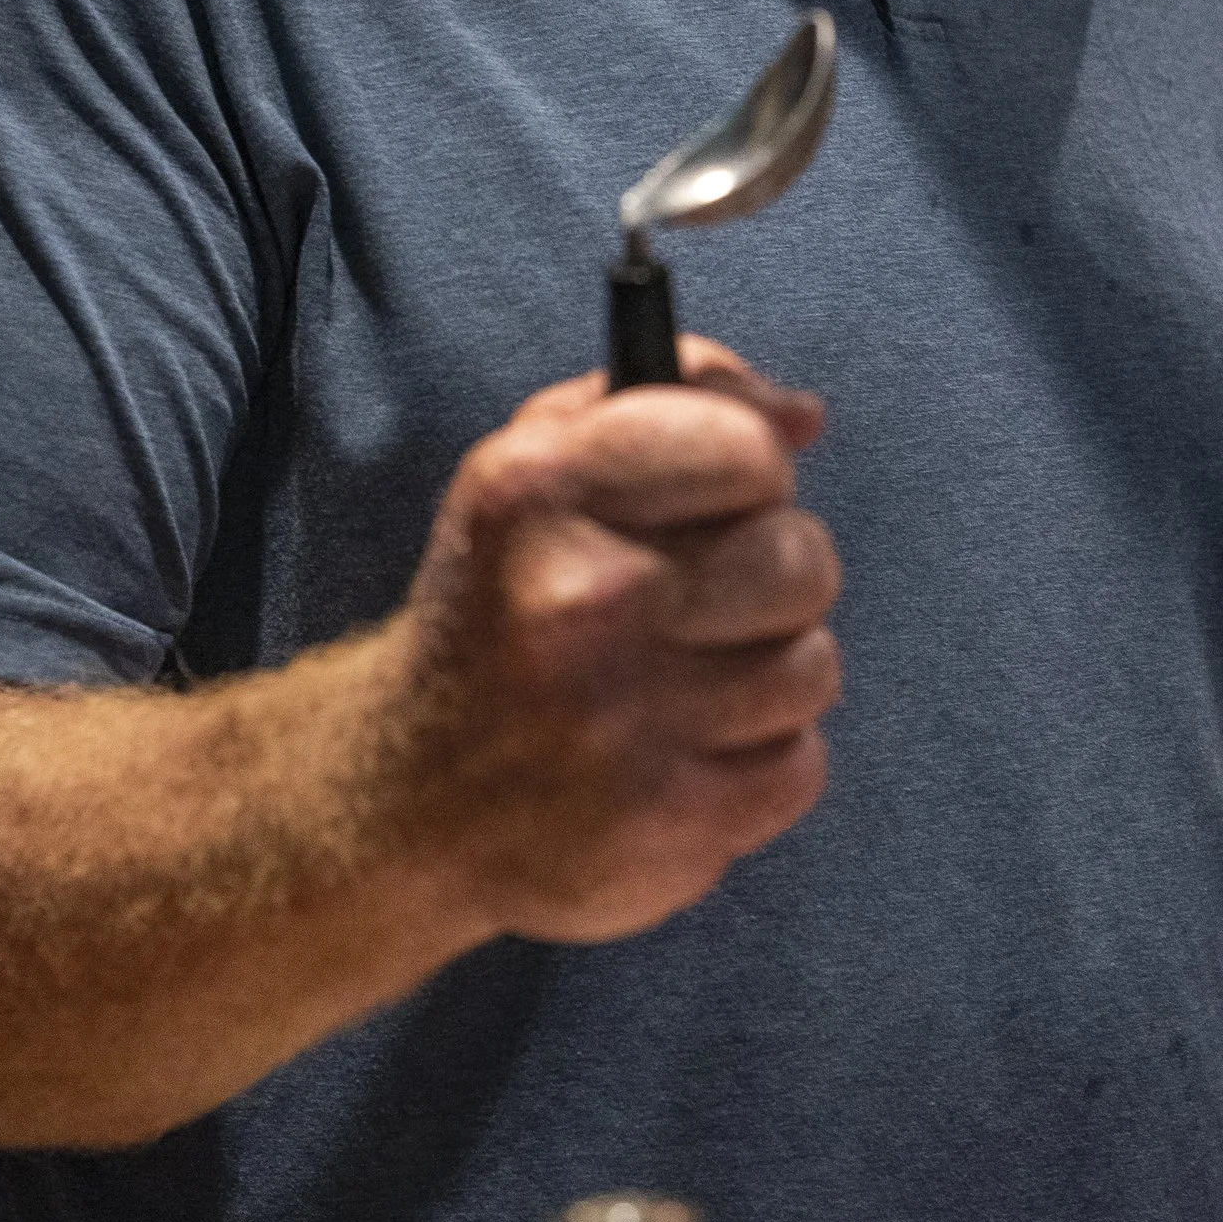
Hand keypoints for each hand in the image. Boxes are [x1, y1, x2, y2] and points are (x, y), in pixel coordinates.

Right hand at [390, 338, 840, 943]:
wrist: (410, 799)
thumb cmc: (502, 606)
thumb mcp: (541, 465)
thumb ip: (673, 395)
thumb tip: (803, 417)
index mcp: (537, 493)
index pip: (744, 447)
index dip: (747, 470)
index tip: (715, 500)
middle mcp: (577, 602)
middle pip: (801, 560)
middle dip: (773, 577)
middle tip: (703, 603)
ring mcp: (619, 725)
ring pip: (812, 669)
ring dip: (768, 677)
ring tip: (687, 684)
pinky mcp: (662, 826)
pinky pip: (800, 768)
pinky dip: (760, 764)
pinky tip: (685, 755)